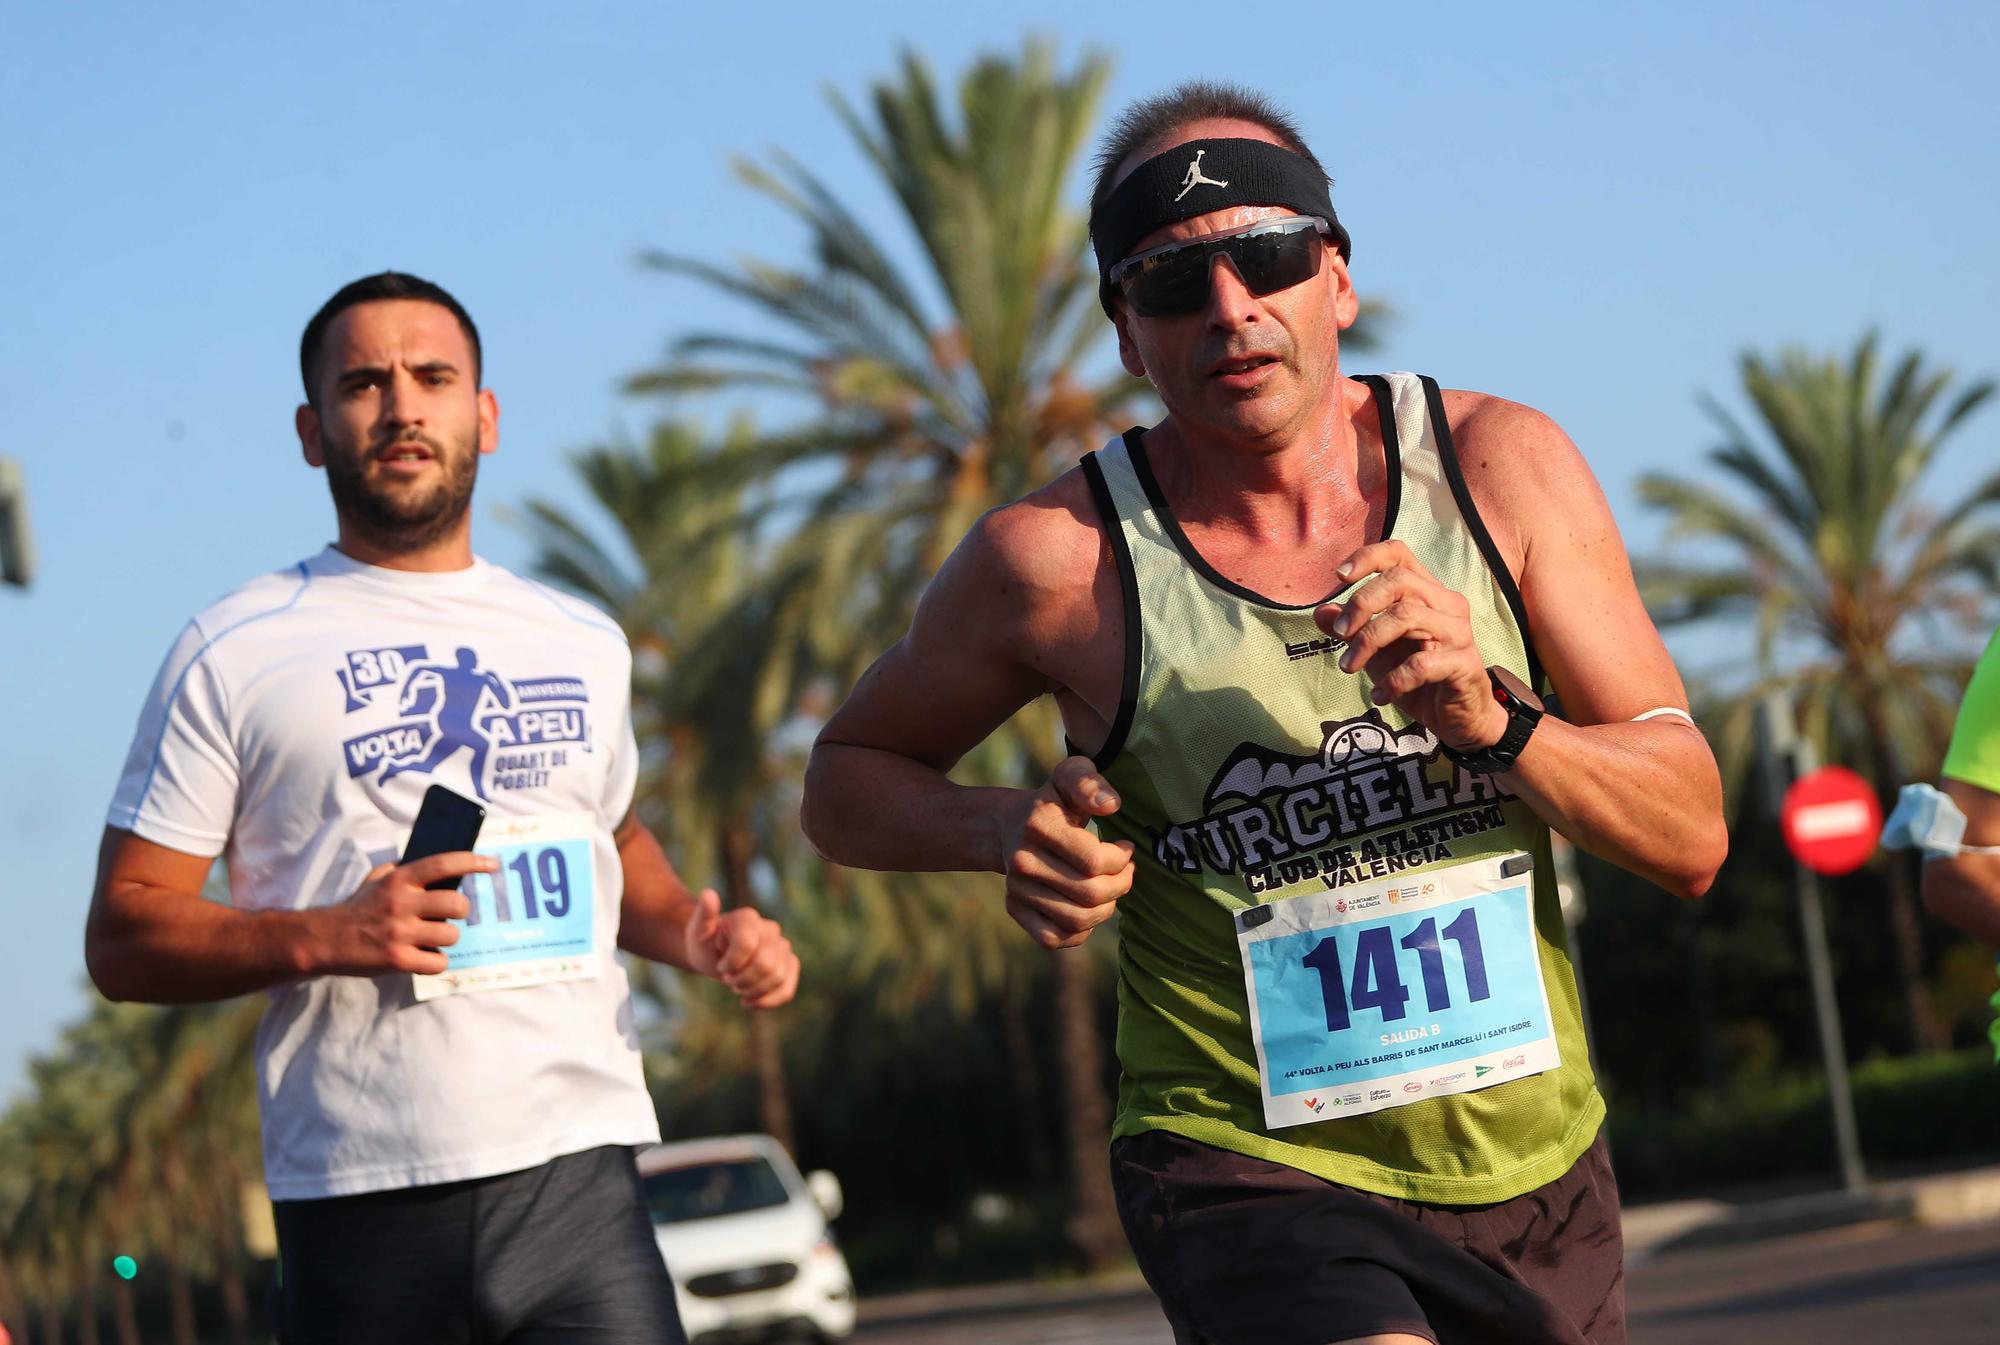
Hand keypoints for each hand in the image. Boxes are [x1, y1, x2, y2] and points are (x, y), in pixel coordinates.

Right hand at [313, 853, 494, 975]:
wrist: (324, 939)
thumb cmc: (356, 907)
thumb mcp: (376, 879)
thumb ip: (404, 870)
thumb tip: (438, 867)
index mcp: (400, 880)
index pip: (444, 864)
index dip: (472, 862)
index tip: (492, 864)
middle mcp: (402, 904)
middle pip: (457, 905)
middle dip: (461, 911)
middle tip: (451, 915)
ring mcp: (400, 933)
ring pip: (451, 936)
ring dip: (446, 939)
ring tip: (431, 939)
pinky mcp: (397, 960)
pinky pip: (438, 963)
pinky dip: (435, 962)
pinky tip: (424, 957)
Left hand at [683, 890, 799, 1008]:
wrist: (715, 955)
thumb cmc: (705, 942)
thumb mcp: (697, 931)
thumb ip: (703, 914)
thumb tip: (708, 894)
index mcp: (749, 918)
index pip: (748, 944)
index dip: (732, 963)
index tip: (721, 967)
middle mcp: (770, 929)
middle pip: (767, 964)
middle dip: (743, 980)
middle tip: (728, 979)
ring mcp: (783, 947)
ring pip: (778, 978)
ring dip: (753, 991)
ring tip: (738, 987)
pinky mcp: (789, 965)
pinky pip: (787, 989)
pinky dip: (769, 1001)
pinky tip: (750, 1003)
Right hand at [997, 755, 1135, 949]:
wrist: (1011, 825)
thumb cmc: (1054, 801)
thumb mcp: (1071, 776)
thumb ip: (1090, 783)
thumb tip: (1111, 805)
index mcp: (1038, 824)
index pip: (1094, 861)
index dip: (1121, 859)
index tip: (1126, 848)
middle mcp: (1022, 860)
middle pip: (1090, 894)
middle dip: (1120, 885)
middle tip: (1126, 872)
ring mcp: (1016, 888)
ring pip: (1076, 920)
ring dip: (1106, 909)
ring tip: (1111, 889)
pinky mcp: (1015, 908)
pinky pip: (1054, 938)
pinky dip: (1080, 931)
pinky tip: (1089, 909)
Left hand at [1315, 541, 1507, 751]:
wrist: (1457, 717)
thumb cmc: (1417, 678)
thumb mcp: (1375, 652)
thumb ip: (1350, 630)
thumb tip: (1320, 612)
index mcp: (1428, 592)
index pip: (1400, 554)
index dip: (1368, 557)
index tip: (1339, 576)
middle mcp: (1448, 604)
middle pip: (1399, 581)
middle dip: (1361, 604)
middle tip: (1339, 632)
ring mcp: (1458, 632)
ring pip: (1407, 616)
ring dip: (1368, 641)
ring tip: (1349, 666)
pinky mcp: (1464, 663)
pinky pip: (1421, 664)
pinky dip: (1392, 680)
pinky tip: (1380, 695)